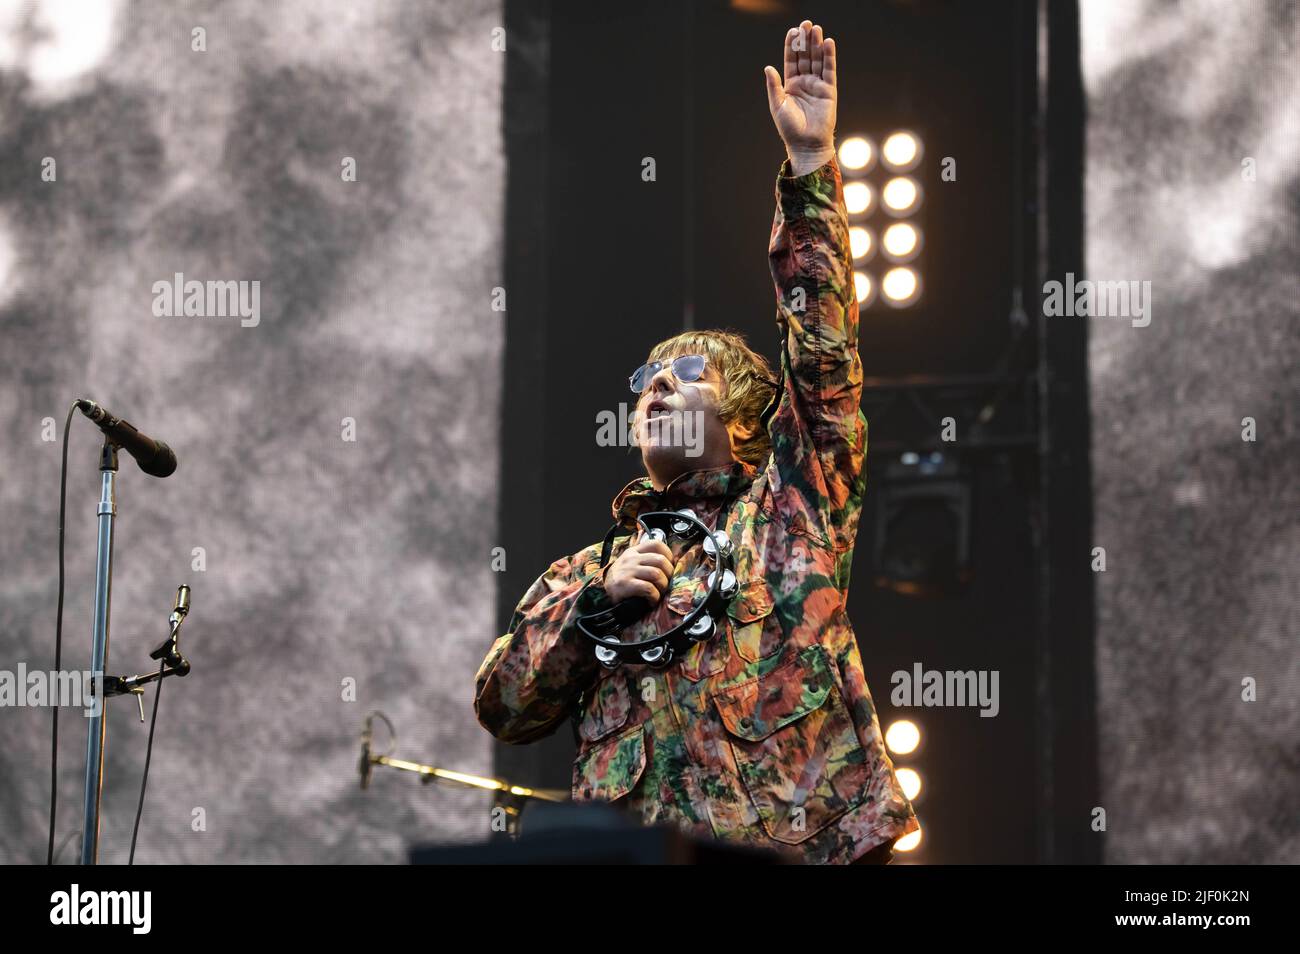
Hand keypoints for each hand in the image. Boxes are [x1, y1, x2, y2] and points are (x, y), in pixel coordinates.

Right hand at [603, 535, 674, 605]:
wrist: (601, 594)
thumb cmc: (621, 581)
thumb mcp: (630, 564)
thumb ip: (645, 559)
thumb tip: (669, 560)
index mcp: (634, 551)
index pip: (656, 544)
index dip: (668, 555)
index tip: (669, 566)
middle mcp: (631, 558)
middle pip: (660, 560)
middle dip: (668, 574)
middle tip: (665, 584)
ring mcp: (627, 571)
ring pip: (657, 574)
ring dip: (663, 586)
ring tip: (658, 593)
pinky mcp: (625, 584)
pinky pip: (648, 588)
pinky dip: (654, 597)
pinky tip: (651, 601)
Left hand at [764, 20, 837, 174]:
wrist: (806, 144)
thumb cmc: (790, 128)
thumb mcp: (778, 105)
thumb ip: (774, 86)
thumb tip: (768, 67)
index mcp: (790, 85)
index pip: (791, 61)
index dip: (791, 46)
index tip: (792, 31)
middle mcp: (804, 83)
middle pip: (805, 57)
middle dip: (805, 41)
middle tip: (806, 24)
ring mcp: (817, 85)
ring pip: (817, 60)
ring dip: (817, 44)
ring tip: (816, 28)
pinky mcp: (829, 90)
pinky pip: (829, 70)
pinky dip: (829, 57)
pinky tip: (828, 43)